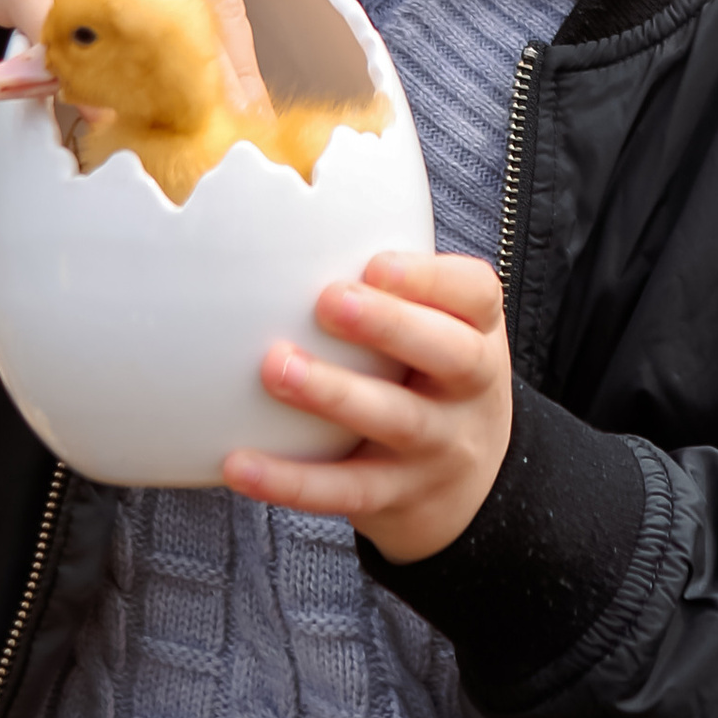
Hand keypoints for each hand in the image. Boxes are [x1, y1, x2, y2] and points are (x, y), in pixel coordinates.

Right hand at [0, 0, 265, 105]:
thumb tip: (236, 77)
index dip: (236, 69)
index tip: (244, 113)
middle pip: (174, 19)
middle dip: (189, 87)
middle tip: (198, 128)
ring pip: (113, 31)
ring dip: (134, 87)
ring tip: (149, 122)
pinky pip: (54, 41)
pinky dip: (76, 78)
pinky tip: (92, 102)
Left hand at [225, 251, 512, 562]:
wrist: (470, 491)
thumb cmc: (430, 384)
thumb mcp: (441, 333)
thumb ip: (396, 290)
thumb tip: (299, 218)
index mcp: (478, 334)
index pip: (476, 295)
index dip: (430, 277)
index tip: (373, 262)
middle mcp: (470, 391)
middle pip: (450, 354)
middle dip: (390, 325)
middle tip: (328, 300)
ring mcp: (439, 449)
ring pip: (396, 421)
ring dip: (334, 393)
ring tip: (277, 368)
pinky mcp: (399, 499)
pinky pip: (345, 492)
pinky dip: (291, 481)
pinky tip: (239, 463)